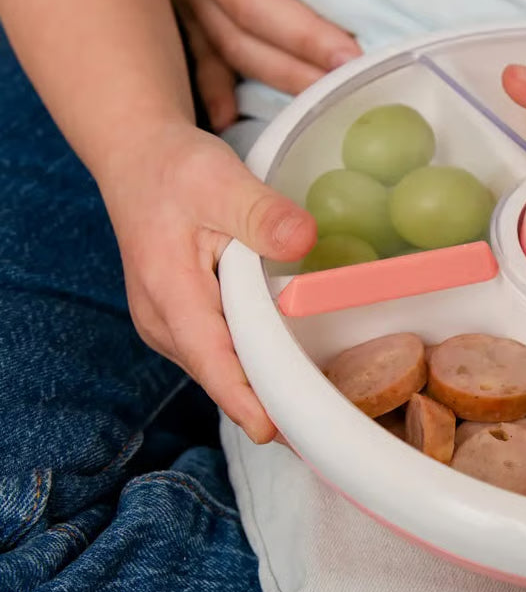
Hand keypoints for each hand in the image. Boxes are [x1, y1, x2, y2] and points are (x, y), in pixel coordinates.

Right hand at [100, 122, 316, 442]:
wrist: (137, 158)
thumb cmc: (175, 169)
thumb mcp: (221, 180)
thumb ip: (262, 213)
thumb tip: (303, 240)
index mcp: (169, 291)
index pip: (210, 360)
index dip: (244, 399)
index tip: (275, 432)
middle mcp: (162, 320)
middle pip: (220, 374)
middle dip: (266, 404)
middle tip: (321, 433)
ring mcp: (169, 324)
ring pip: (220, 367)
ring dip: (262, 388)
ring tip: (317, 412)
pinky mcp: (182, 319)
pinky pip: (220, 352)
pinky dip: (252, 365)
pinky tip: (291, 373)